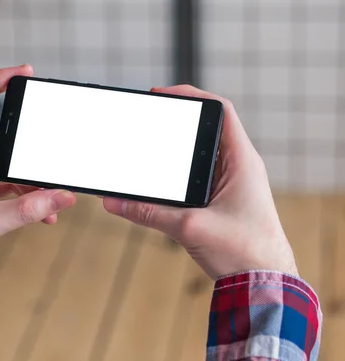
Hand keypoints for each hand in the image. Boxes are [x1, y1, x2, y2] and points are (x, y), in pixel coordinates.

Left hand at [0, 66, 75, 282]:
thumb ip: (26, 210)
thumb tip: (60, 198)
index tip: (22, 73)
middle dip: (24, 156)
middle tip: (49, 160)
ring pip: (3, 167)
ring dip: (26, 182)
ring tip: (49, 197)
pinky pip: (2, 186)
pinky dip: (20, 197)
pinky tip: (41, 210)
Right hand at [103, 85, 297, 278]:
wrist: (263, 284)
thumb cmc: (244, 252)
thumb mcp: (189, 228)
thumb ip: (148, 213)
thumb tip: (114, 202)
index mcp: (241, 161)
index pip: (221, 110)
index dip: (191, 95)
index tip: (162, 94)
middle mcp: (238, 167)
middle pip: (207, 129)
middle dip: (177, 121)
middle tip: (149, 119)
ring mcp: (231, 183)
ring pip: (201, 153)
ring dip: (177, 148)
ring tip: (150, 145)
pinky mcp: (223, 200)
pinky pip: (198, 176)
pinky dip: (178, 172)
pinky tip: (160, 179)